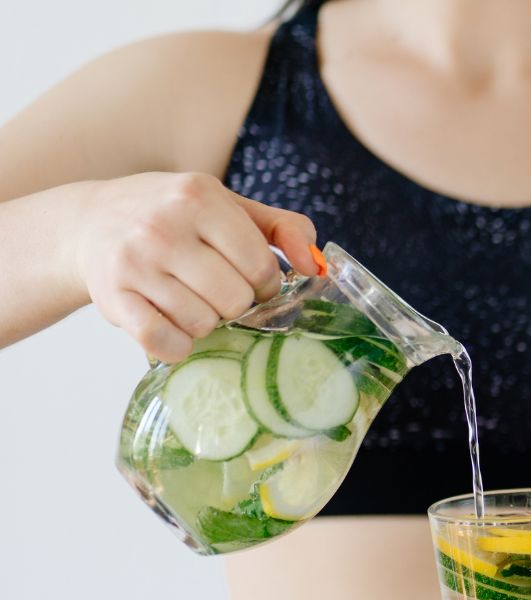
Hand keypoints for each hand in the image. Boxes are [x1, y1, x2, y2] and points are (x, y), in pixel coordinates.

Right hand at [72, 172, 321, 362]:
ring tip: (188, 299)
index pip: (261, 266)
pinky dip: (177, 346)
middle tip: (216, 290)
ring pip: (204, 324)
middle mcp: (163, 226)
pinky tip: (173, 326)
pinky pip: (165, 343)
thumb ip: (283, 228)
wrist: (90, 222)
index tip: (250, 279)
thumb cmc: (174, 217)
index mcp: (199, 197)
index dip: (265, 284)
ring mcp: (134, 263)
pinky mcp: (113, 298)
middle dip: (235, 303)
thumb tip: (314, 264)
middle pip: (235, 300)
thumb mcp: (228, 207)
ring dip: (204, 322)